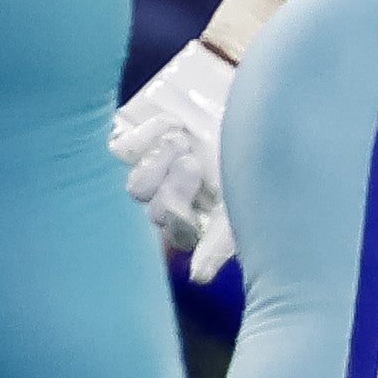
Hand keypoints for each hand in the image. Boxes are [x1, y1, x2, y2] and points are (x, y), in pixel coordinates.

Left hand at [112, 36, 238, 279]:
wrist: (255, 100)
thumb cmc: (253, 158)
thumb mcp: (245, 197)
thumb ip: (222, 240)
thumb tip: (197, 277)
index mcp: (199, 219)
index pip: (179, 234)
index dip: (186, 218)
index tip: (203, 197)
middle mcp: (173, 200)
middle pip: (156, 212)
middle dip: (177, 187)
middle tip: (196, 163)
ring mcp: (154, 172)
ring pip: (137, 186)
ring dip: (161, 164)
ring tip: (184, 142)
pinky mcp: (138, 143)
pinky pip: (121, 150)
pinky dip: (144, 137)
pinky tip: (170, 125)